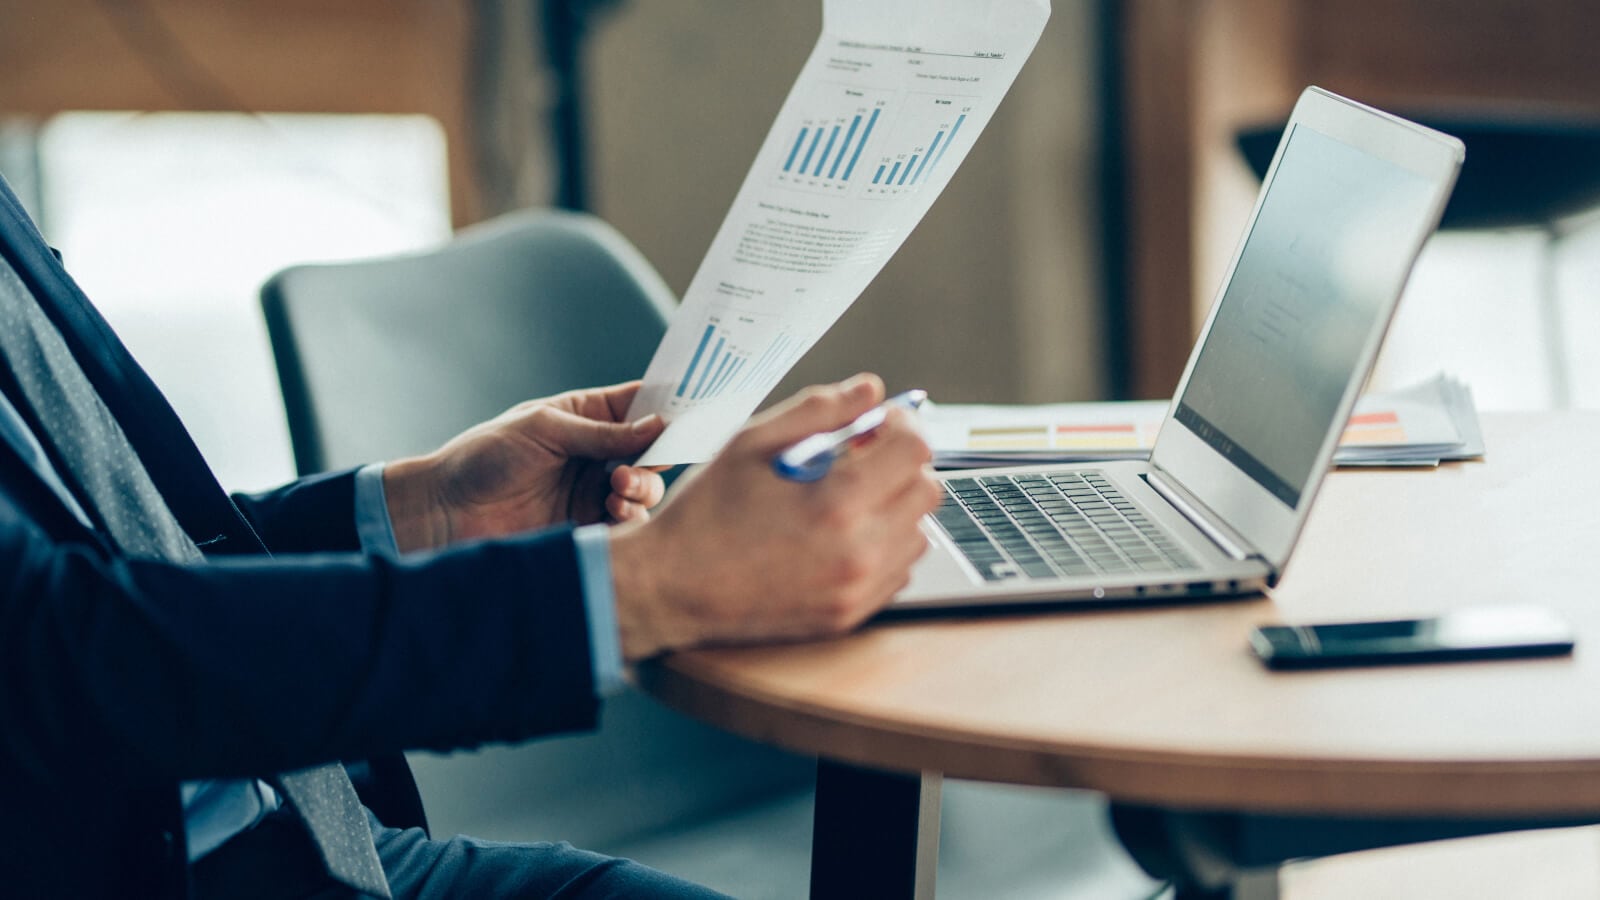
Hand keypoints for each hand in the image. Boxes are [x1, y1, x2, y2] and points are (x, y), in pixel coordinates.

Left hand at [382, 382, 667, 551]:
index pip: (640, 406)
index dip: (668, 409)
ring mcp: (593, 490)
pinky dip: (631, 518)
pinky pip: (627, 523)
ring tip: (618, 490)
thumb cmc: (484, 456)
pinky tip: (615, 512)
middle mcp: (596, 453)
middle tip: (633, 466)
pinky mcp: (588, 526)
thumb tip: (658, 426)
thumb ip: (602, 433)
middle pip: (652, 451)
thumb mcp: (544, 430)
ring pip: (645, 489)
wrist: (446, 511)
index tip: (690, 415)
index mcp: (586, 417)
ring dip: (643, 488)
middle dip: (656, 457)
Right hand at [609, 373, 941, 659]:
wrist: (672, 587)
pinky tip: (839, 535)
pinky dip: (882, 545)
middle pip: (927, 490)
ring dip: (894, 505)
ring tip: (845, 498)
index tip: (876, 422)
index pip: (914, 450)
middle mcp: (859, 552)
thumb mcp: (751, 442)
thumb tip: (870, 390)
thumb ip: (818, 409)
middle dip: (900, 463)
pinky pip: (898, 570)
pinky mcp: (850, 615)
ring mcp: (858, 591)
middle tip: (859, 457)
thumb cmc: (706, 512)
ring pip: (917, 532)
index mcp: (837, 502)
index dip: (900, 424)